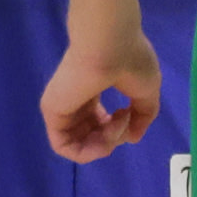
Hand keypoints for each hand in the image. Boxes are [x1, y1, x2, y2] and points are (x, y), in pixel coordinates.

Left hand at [40, 22, 160, 163]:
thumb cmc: (129, 60)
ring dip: (106, 144)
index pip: (99, 122)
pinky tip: (106, 136)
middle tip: (126, 121)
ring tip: (119, 123)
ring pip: (79, 145)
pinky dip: (89, 150)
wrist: (110, 45)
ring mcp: (60, 105)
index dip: (119, 129)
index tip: (131, 114)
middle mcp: (73, 98)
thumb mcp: (145, 92)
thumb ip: (142, 116)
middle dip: (114, 138)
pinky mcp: (51, 112)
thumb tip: (134, 137)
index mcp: (90, 88)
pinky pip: (65, 148)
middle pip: (90, 136)